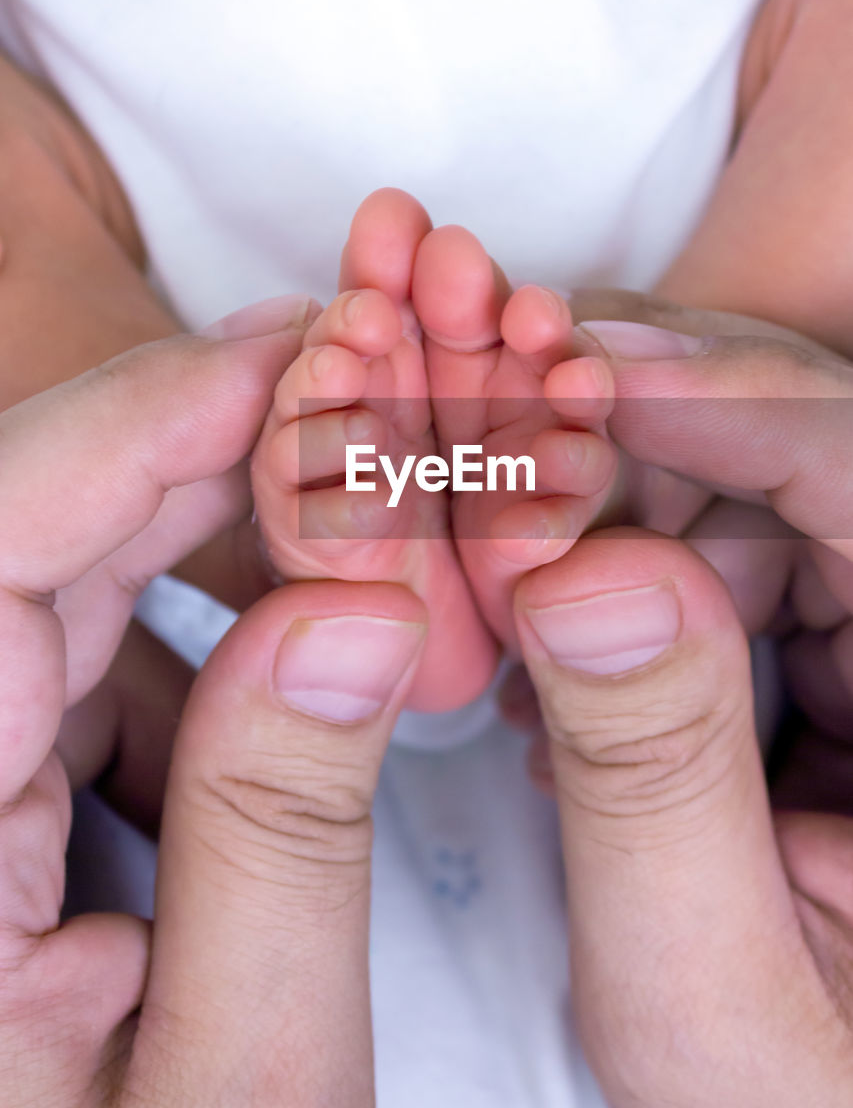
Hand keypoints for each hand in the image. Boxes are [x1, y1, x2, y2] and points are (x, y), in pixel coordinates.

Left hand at [0, 304, 426, 1104]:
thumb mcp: (236, 1091)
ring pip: (54, 576)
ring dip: (209, 527)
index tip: (304, 351)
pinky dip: (191, 616)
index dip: (152, 413)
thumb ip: (282, 844)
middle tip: (366, 409)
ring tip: (357, 511)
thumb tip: (359, 610)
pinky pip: (68, 651)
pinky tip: (297, 628)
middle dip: (207, 448)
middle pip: (30, 528)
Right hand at [507, 317, 852, 1104]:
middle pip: (799, 446)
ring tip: (497, 575)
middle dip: (626, 439)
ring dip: (603, 497)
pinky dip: (613, 549)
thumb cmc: (793, 1091)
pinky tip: (542, 622)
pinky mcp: (826, 624)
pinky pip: (720, 533)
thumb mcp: (709, 990)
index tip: (573, 378)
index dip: (727, 399)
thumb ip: (654, 786)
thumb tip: (580, 575)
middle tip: (491, 471)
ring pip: (744, 476)